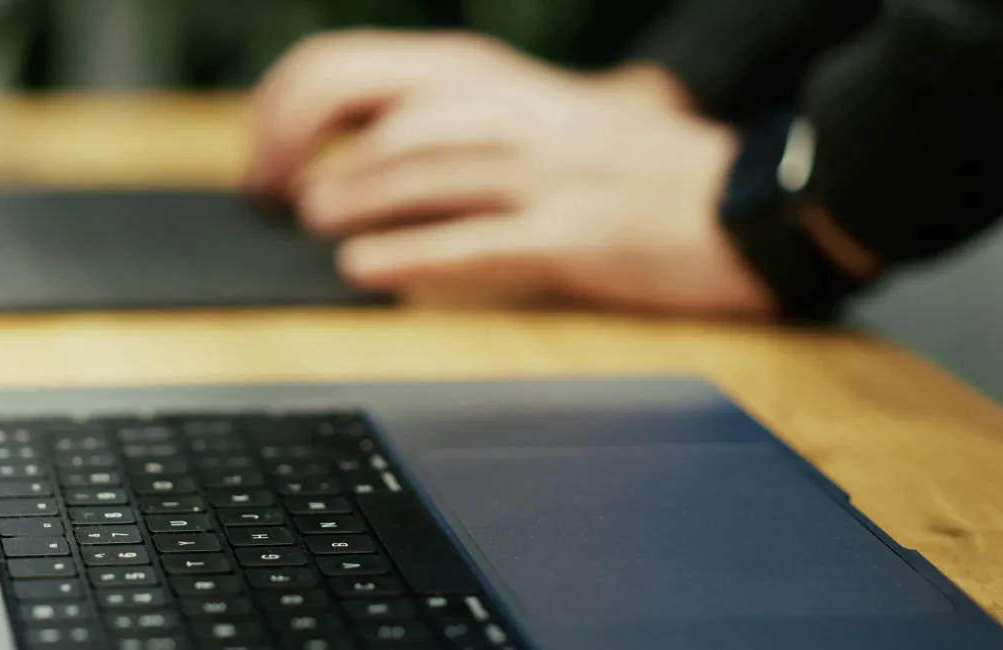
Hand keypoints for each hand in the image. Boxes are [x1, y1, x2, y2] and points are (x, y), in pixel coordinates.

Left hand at [246, 31, 774, 316]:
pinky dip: (411, 253)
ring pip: (422, 168)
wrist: (742, 203)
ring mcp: (543, 172)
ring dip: (353, 192)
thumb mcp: (533, 113)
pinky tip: (364, 267)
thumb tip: (350, 148)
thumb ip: (449, 120)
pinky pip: (476, 241)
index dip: (289, 107)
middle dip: (304, 143)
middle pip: (379, 106)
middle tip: (266, 191)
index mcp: (489, 79)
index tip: (261, 155)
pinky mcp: (571, 235)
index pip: (355, 65)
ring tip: (308, 217)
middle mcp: (510, 112)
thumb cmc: (625, 167)